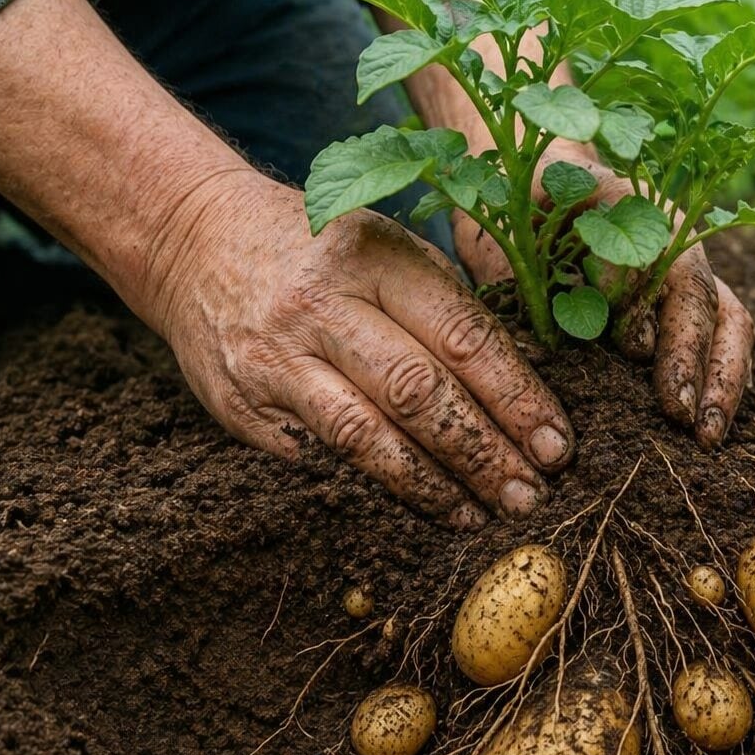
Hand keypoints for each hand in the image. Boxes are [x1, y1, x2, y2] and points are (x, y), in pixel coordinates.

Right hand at [152, 178, 573, 525]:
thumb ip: (454, 309)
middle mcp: (321, 303)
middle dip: (484, 452)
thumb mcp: (393, 249)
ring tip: (480, 516)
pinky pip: (316, 457)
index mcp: (376, 255)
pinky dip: (371, 489)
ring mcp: (276, 356)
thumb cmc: (327, 251)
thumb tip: (533, 381)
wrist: (198, 237)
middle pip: (418, 392)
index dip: (517, 397)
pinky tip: (414, 513)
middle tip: (530, 496)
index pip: (463, 336)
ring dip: (432, 486)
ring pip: (364, 435)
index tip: (557, 445)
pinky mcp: (242, 402)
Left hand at [453, 150, 754, 449]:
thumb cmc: (518, 206)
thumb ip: (540, 258)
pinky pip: (724, 341)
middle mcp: (673, 238)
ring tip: (706, 435)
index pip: (650, 257)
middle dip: (692, 357)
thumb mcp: (513, 219)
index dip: (644, 306)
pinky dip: (723, 384)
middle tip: (677, 412)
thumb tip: (606, 312)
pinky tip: (708, 428)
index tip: (632, 350)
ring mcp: (690, 274)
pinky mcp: (691, 308)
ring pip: (728, 321)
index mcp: (630, 205)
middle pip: (702, 296)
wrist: (539, 191)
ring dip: (723, 380)